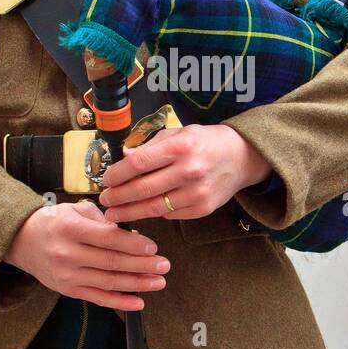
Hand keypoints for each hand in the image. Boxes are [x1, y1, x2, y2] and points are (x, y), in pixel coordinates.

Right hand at [4, 199, 169, 311]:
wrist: (22, 241)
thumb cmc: (54, 222)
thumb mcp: (75, 210)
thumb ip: (104, 220)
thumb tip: (133, 234)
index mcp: (71, 229)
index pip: (109, 238)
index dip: (134, 244)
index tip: (153, 247)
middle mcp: (68, 254)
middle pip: (112, 262)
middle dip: (142, 265)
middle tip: (164, 265)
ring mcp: (67, 275)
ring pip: (108, 282)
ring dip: (137, 284)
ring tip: (158, 281)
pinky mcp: (68, 290)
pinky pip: (98, 298)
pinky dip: (120, 302)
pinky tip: (138, 302)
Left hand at [98, 123, 271, 223]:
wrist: (242, 157)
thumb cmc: (206, 142)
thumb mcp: (179, 134)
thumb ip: (151, 147)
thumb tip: (124, 158)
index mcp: (181, 147)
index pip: (139, 163)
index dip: (118, 174)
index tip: (106, 180)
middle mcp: (189, 171)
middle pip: (143, 189)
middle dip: (119, 197)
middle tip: (105, 200)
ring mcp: (197, 193)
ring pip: (154, 207)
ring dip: (130, 212)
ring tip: (114, 213)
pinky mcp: (203, 209)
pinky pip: (170, 215)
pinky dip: (154, 213)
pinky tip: (143, 210)